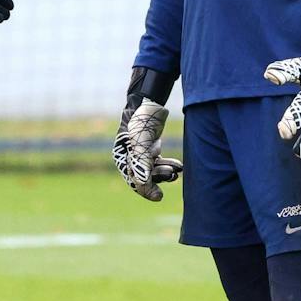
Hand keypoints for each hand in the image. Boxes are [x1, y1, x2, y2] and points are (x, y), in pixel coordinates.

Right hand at [114, 68, 181, 199]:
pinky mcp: (150, 146)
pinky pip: (159, 161)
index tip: (159, 197)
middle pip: (145, 176)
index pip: (134, 181)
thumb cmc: (141, 126)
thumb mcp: (142, 151)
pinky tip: (178, 166)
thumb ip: (145, 173)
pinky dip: (168, 164)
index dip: (146, 191)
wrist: (147, 103)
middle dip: (160, 177)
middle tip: (173, 176)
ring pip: (154, 169)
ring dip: (166, 171)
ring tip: (178, 170)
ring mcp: (140, 152)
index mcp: (122, 159)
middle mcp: (129, 156)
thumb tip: (157, 198)